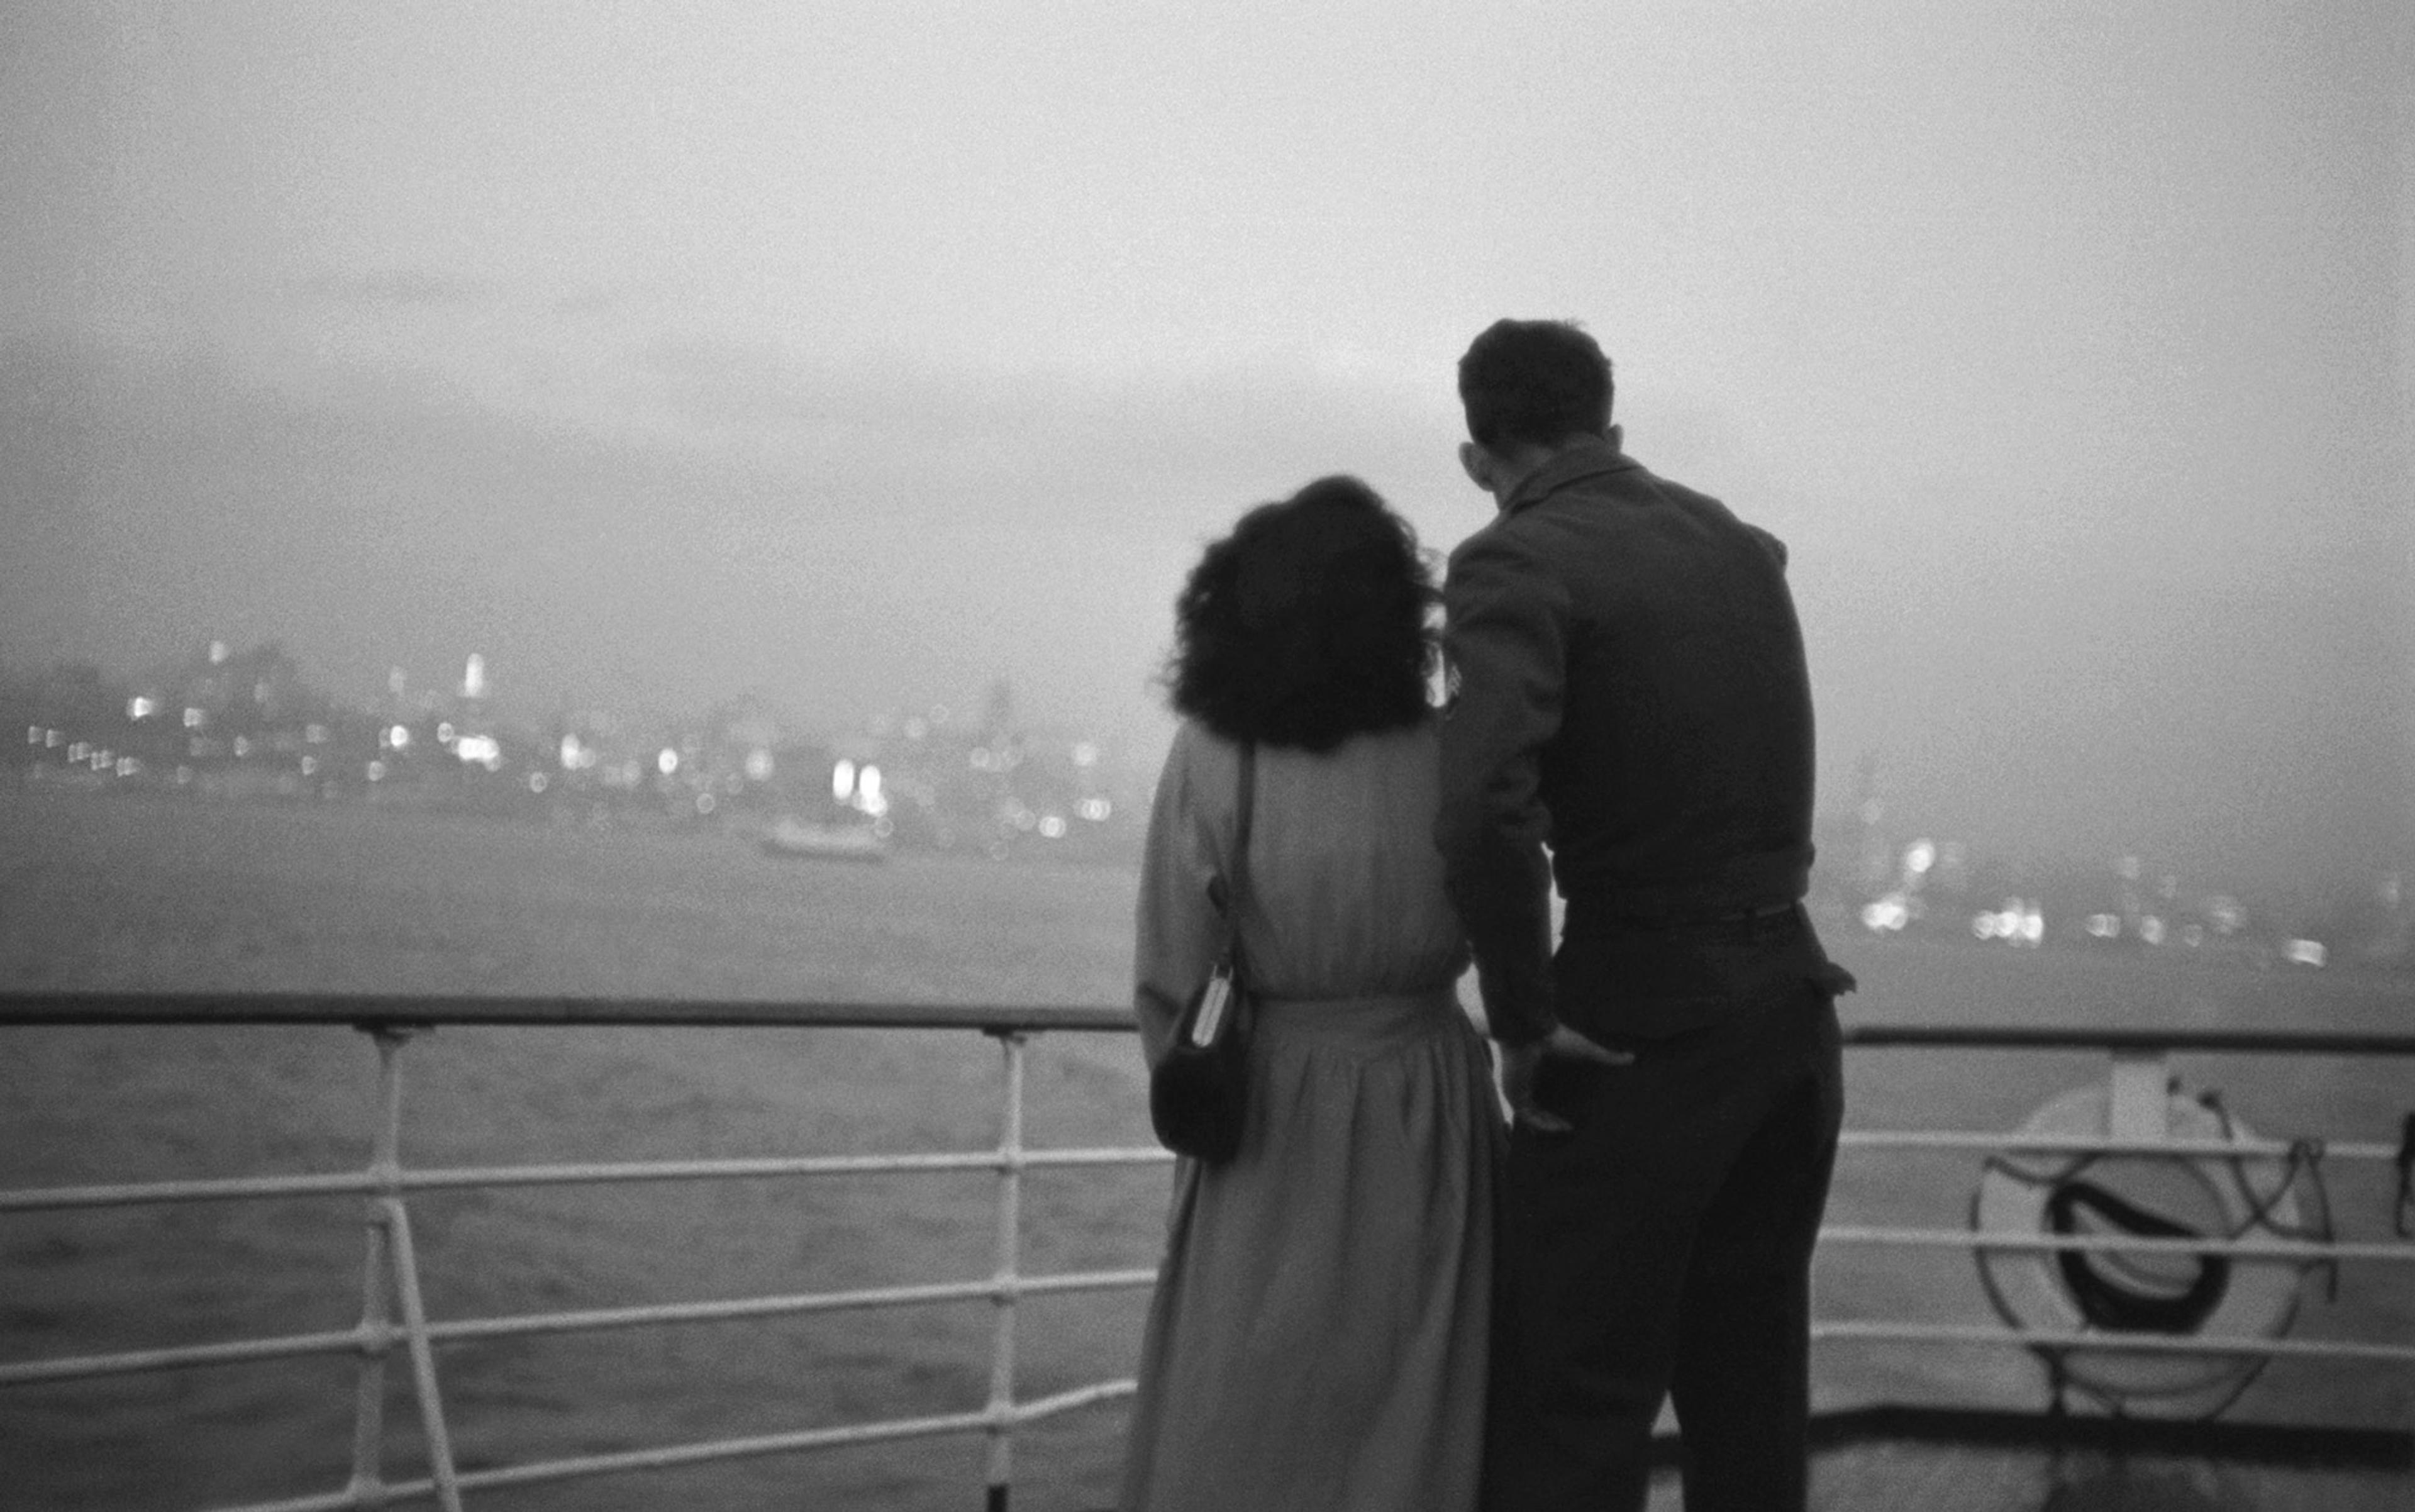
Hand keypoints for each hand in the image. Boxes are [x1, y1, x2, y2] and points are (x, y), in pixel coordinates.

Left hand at [1499, 1024, 1632, 1133]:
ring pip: (1530, 1115)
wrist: (1531, 1030)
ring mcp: (1516, 1089)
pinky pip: (1527, 1116)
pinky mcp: (1513, 1095)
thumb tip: (1632, 1057)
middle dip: (1549, 1120)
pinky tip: (1561, 1128)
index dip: (1552, 1106)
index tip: (1569, 1116)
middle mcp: (1524, 1081)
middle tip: (1568, 1128)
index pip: (1541, 1094)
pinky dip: (1543, 1124)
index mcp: (1535, 1070)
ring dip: (1548, 1124)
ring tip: (1566, 1130)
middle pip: (1534, 1107)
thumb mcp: (1586, 1049)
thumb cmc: (1554, 1036)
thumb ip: (1606, 1056)